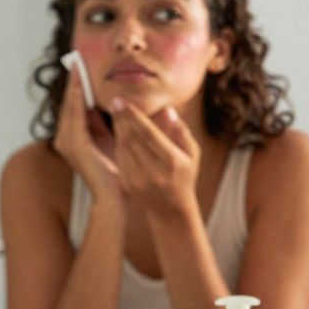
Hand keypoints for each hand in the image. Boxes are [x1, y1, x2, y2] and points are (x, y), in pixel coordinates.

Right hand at [52, 68, 120, 203]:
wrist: (118, 197)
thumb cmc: (120, 171)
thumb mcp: (115, 141)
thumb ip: (109, 125)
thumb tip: (116, 104)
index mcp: (77, 137)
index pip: (76, 106)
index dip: (79, 86)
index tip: (83, 66)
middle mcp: (67, 139)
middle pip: (69, 103)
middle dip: (73, 81)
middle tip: (76, 58)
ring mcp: (67, 142)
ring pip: (69, 106)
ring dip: (73, 86)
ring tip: (77, 66)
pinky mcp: (73, 145)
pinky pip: (73, 116)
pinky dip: (76, 99)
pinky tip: (80, 85)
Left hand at [110, 98, 200, 215]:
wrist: (170, 208)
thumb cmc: (184, 176)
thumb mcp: (192, 154)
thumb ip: (181, 132)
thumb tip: (167, 110)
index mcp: (172, 163)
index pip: (149, 135)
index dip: (134, 117)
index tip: (124, 101)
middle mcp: (154, 172)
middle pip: (133, 139)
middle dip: (122, 118)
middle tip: (115, 99)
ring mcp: (138, 178)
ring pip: (123, 146)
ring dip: (118, 127)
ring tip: (116, 110)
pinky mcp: (127, 182)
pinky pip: (120, 156)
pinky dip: (117, 140)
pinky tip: (118, 128)